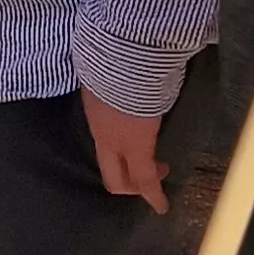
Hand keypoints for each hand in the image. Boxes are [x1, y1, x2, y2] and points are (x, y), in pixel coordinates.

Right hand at [82, 89, 169, 213]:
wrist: (119, 47)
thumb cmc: (148, 79)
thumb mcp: (162, 106)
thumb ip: (159, 130)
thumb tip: (164, 140)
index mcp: (132, 143)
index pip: (141, 180)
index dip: (152, 196)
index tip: (162, 207)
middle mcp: (109, 138)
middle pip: (115, 179)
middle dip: (132, 188)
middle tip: (152, 178)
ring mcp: (95, 120)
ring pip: (106, 156)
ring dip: (124, 161)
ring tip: (142, 150)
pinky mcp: (88, 100)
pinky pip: (101, 133)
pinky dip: (115, 139)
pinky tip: (126, 125)